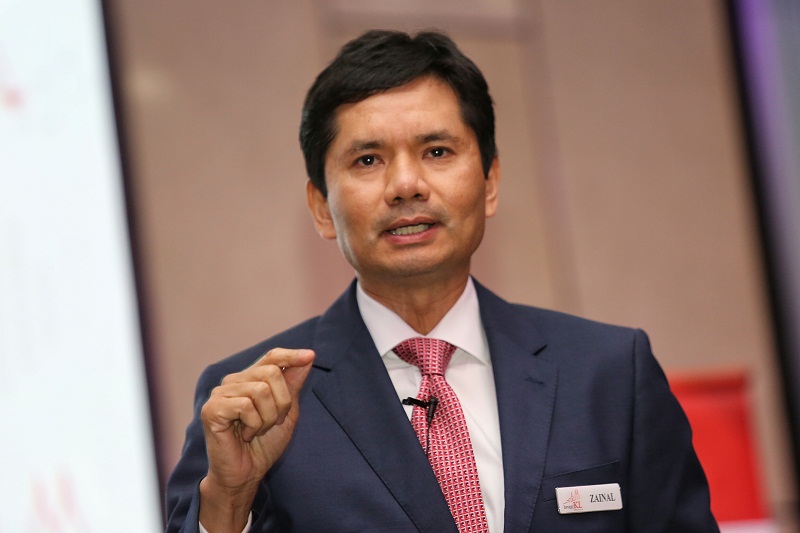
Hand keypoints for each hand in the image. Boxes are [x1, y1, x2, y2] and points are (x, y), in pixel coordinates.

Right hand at [198, 348, 313, 531]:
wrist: (246, 474)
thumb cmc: (264, 444)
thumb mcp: (287, 412)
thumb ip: (293, 384)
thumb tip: (308, 356)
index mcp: (250, 379)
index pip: (272, 357)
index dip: (291, 355)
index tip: (310, 356)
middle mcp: (233, 381)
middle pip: (271, 373)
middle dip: (282, 402)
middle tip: (273, 422)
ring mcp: (220, 394)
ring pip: (260, 390)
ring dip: (267, 417)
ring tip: (257, 431)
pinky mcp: (212, 409)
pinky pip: (245, 406)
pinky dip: (253, 424)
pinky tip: (245, 435)